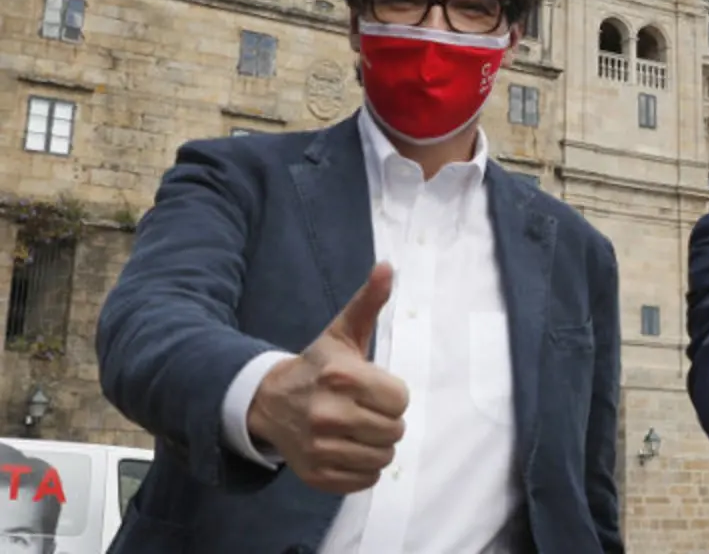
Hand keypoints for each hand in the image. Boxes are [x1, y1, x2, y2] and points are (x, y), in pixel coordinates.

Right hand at [247, 262, 409, 493]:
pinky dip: (363, 468)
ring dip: (376, 445)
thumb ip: (368, 302)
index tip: (372, 388)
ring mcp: (321, 447)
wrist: (269, 402)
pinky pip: (365, 480)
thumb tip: (388, 267)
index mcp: (342, 377)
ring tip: (357, 428)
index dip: (391, 394)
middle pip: (395, 431)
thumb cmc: (317, 366)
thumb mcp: (342, 332)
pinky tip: (347, 448)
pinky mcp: (317, 474)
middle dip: (385, 419)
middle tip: (364, 409)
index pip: (400, 399)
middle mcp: (329, 414)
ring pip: (383, 458)